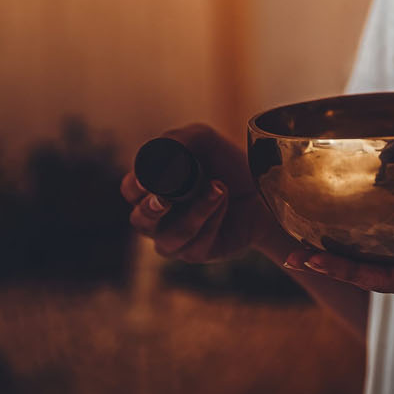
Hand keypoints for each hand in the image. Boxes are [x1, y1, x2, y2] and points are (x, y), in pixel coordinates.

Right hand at [120, 123, 278, 263]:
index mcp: (153, 189)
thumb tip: (162, 149)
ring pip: (169, 237)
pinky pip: (196, 244)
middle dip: (151, 210)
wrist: (263, 190)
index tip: (147, 181)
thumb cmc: (227, 166)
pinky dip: (211, 219)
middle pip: (140, 221)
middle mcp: (158, 217)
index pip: (130, 191)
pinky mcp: (195, 253)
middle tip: (165, 199)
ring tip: (219, 189)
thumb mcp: (204, 142)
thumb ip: (179, 139)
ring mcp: (175, 238)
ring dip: (195, 212)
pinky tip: (224, 202)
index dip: (135, 187)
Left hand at [281, 211, 393, 299]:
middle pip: (372, 272)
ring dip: (347, 251)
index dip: (344, 267)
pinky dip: (374, 237)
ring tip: (311, 238)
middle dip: (332, 262)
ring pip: (383, 259)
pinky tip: (360, 223)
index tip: (309, 257)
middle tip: (290, 251)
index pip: (382, 277)